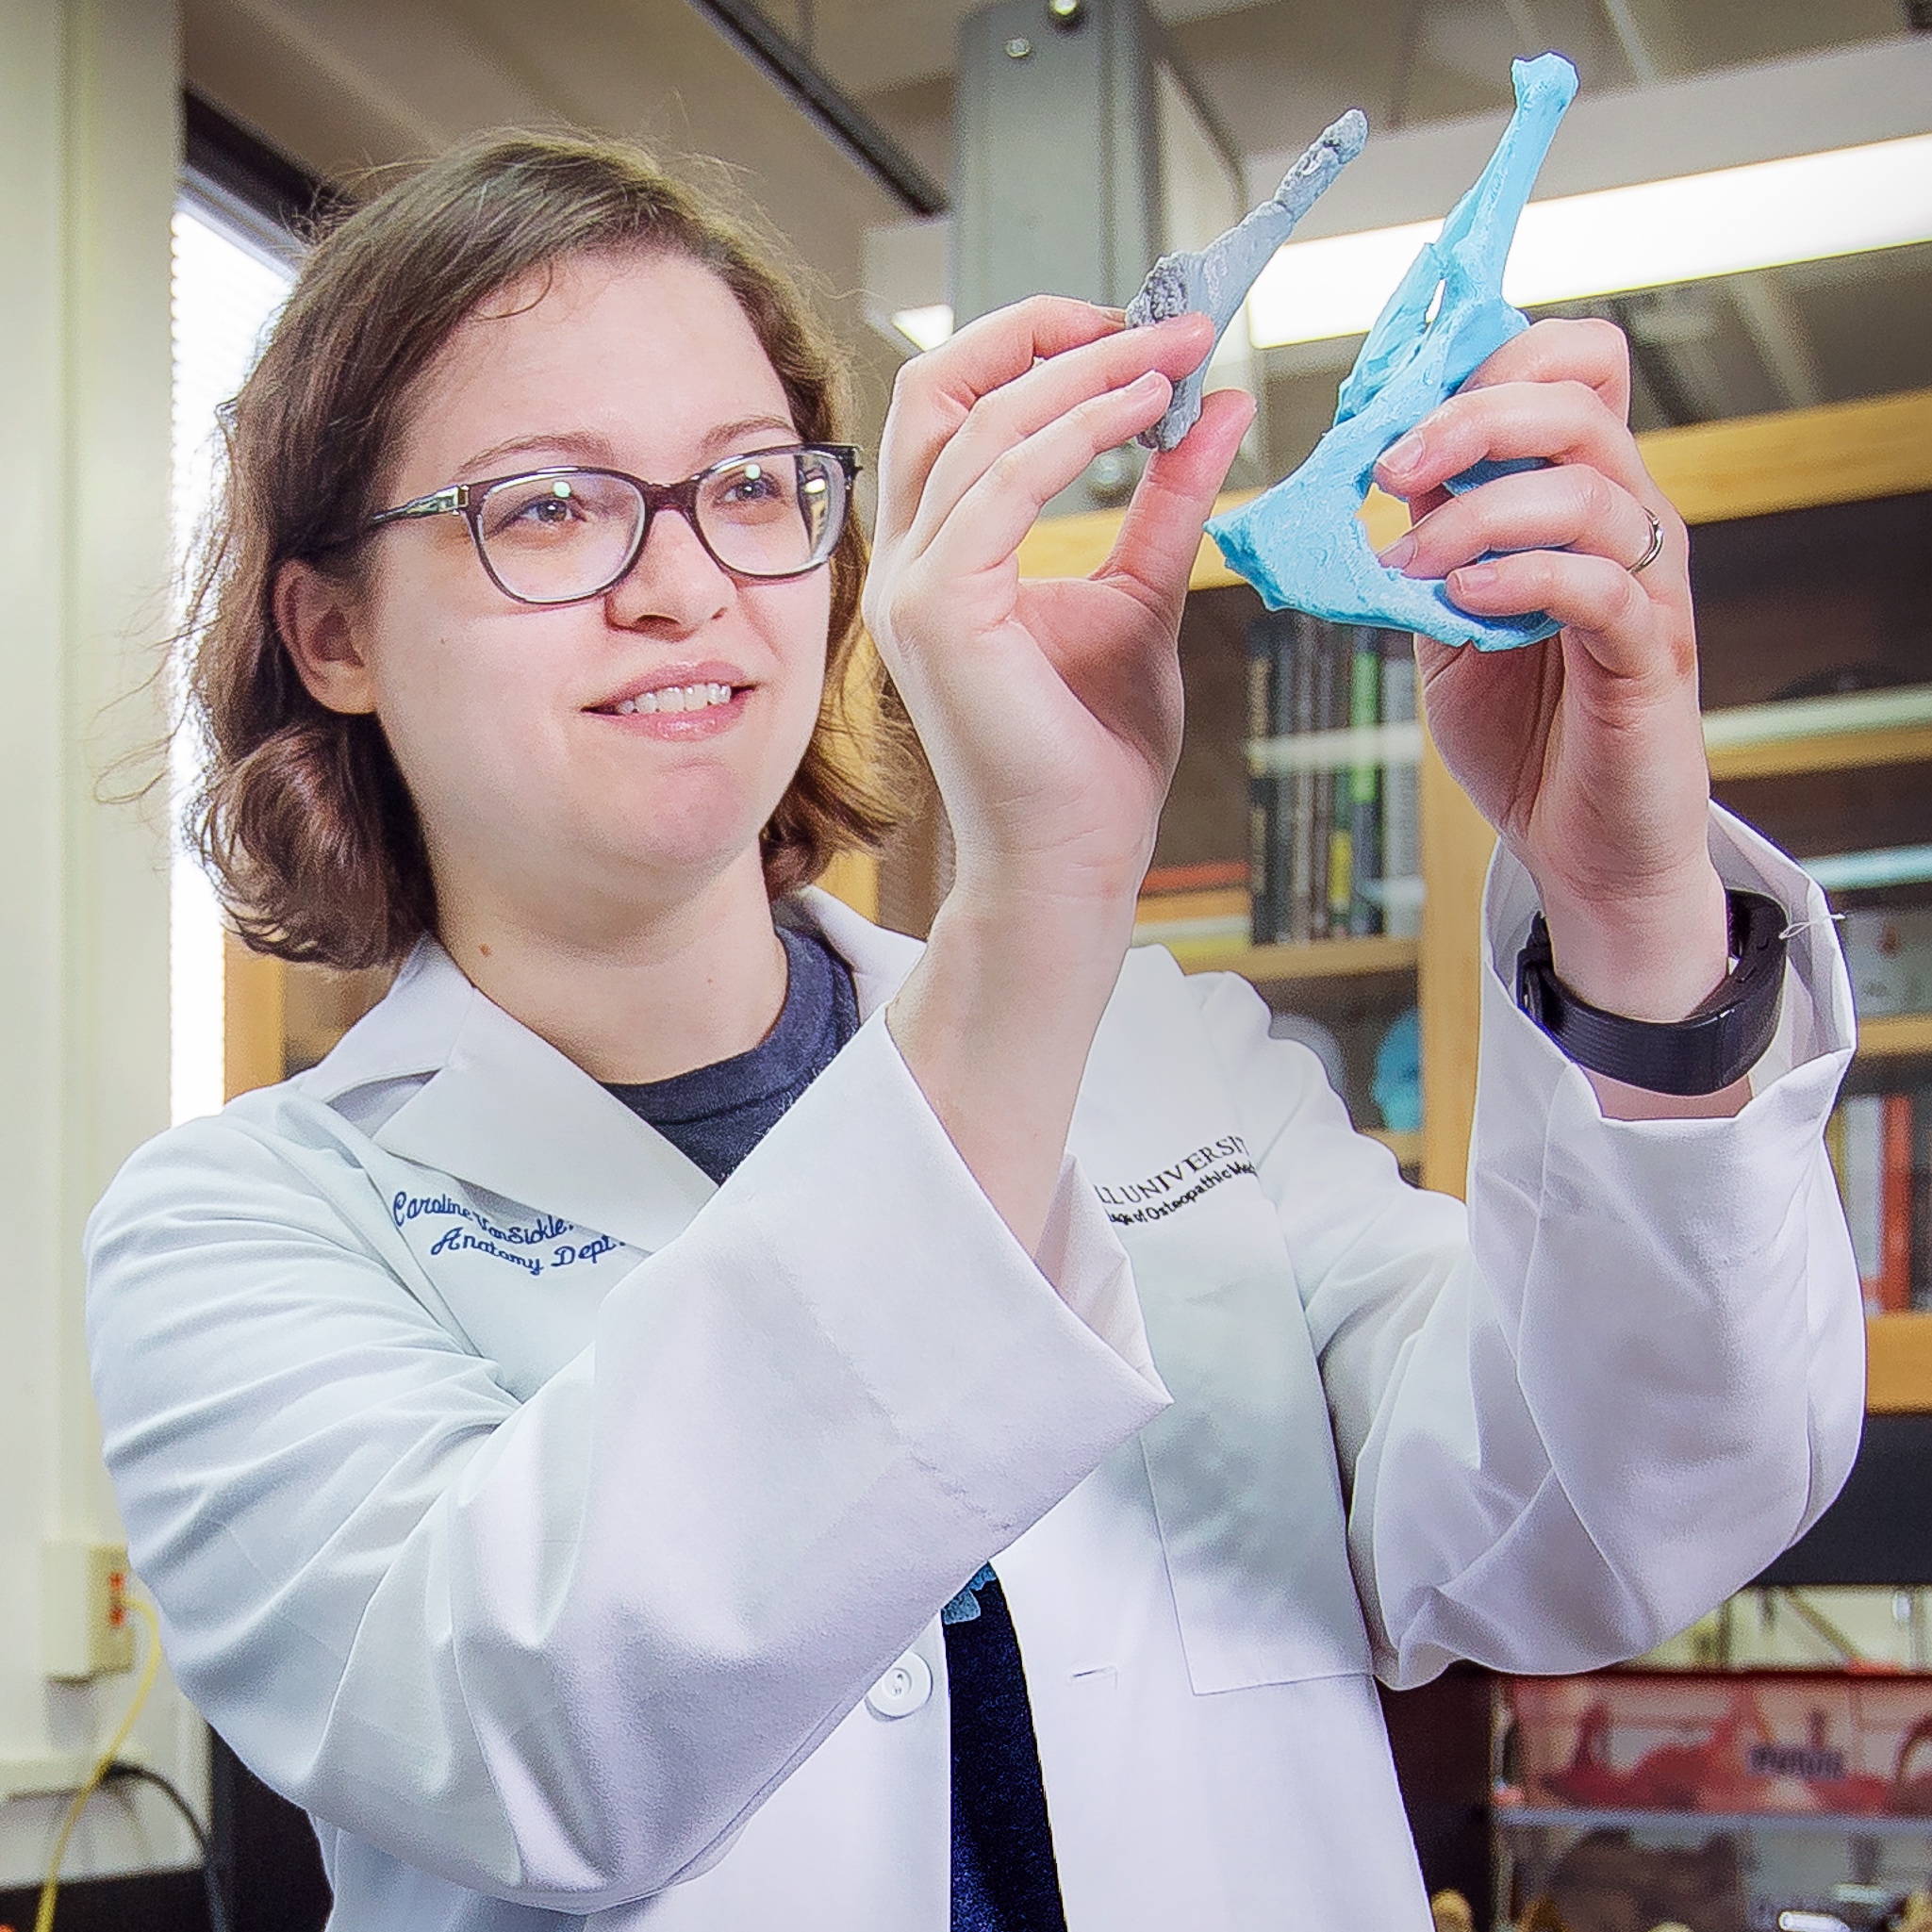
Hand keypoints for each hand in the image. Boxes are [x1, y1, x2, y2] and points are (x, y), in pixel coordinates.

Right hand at [865, 297, 1251, 914]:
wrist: (1074, 858)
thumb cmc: (1095, 751)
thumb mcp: (1141, 596)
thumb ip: (1166, 500)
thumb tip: (1219, 404)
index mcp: (939, 553)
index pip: (959, 405)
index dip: (1040, 345)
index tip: (1144, 331)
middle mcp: (907, 560)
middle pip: (940, 385)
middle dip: (1044, 331)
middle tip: (1155, 319)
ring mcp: (911, 587)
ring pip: (977, 424)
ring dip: (1084, 372)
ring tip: (1175, 354)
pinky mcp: (938, 615)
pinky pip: (1000, 486)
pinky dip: (1076, 433)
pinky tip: (1149, 413)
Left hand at [1372, 318, 1730, 1056]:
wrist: (1582, 849)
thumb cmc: (1524, 732)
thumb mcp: (1452, 616)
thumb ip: (1433, 537)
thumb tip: (1381, 458)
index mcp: (1582, 495)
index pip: (1574, 364)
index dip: (1491, 354)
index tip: (1396, 406)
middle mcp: (1630, 521)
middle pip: (1579, 399)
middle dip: (1469, 416)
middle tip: (1387, 467)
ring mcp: (1650, 585)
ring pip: (1587, 487)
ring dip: (1477, 512)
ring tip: (1409, 561)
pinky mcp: (1653, 655)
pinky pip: (1602, 585)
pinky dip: (1523, 578)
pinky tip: (1464, 601)